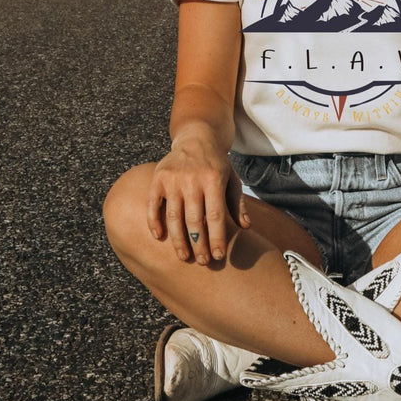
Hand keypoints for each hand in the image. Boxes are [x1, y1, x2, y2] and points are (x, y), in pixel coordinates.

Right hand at [146, 140, 251, 265]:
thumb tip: (246, 227)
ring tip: (184, 257)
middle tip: (203, 262)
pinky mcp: (158, 178)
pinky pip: (153, 204)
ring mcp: (173, 179)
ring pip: (174, 216)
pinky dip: (154, 221)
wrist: (196, 138)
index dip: (216, 238)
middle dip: (199, 244)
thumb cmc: (216, 164)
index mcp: (213, 180)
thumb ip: (237, 203)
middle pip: (194, 219)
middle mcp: (192, 180)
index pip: (215, 215)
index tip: (218, 256)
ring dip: (178, 239)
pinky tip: (159, 237)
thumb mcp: (232, 179)